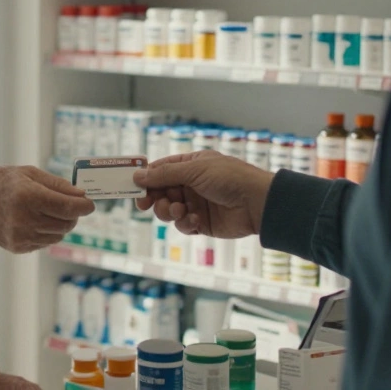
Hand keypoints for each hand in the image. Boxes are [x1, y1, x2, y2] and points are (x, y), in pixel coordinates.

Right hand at [0, 166, 95, 252]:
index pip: (67, 207)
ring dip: (62, 224)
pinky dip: (48, 232)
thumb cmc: (1, 183)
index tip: (90, 203)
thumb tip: (81, 195)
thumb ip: (57, 184)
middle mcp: (25, 219)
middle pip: (66, 223)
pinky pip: (45, 242)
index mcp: (28, 196)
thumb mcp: (28, 173)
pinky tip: (37, 220)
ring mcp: (21, 236)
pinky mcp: (18, 247)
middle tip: (70, 205)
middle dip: (74, 214)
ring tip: (50, 211)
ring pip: (58, 235)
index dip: (83, 206)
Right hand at [134, 151, 273, 237]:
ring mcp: (196, 204)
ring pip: (169, 210)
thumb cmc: (229, 178)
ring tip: (179, 211)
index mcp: (191, 165)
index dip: (146, 178)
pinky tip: (194, 220)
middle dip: (154, 198)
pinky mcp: (202, 223)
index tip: (132, 186)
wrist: (258, 203)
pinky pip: (183, 225)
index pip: (161, 169)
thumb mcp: (194, 170)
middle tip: (145, 204)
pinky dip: (185, 223)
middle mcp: (192, 184)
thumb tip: (137, 175)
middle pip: (161, 191)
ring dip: (169, 211)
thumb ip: (164, 174)